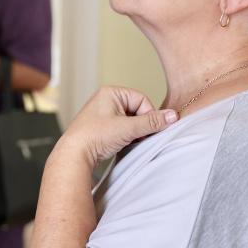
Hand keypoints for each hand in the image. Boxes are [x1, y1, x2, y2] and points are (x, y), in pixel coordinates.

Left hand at [57, 86, 176, 168]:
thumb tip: (173, 116)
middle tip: (136, 137)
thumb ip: (152, 122)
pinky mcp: (102, 127)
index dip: (148, 116)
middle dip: (140, 125)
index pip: (142, 100)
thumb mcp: (128, 128)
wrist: (74, 155)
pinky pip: (122, 128)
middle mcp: (106, 100)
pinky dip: (126, 136)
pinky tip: (122, 144)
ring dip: (134, 132)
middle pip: (137, 110)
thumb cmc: (95, 137)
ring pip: (130, 121)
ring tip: (127, 141)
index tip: (146, 130)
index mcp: (110, 92)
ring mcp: (103, 113)